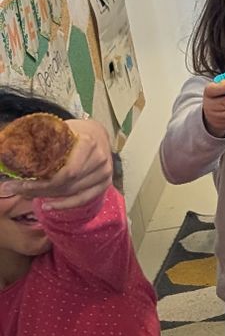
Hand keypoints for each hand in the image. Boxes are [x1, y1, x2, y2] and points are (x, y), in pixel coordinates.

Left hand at [0, 118, 114, 209]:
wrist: (98, 133)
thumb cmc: (73, 132)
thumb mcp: (58, 129)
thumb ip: (40, 141)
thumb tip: (9, 152)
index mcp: (88, 143)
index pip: (66, 172)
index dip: (41, 182)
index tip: (18, 183)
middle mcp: (100, 159)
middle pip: (67, 184)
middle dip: (39, 190)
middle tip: (17, 189)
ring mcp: (104, 173)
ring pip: (72, 192)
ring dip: (48, 196)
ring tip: (28, 194)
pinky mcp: (105, 183)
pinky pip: (84, 199)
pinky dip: (65, 205)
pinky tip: (48, 205)